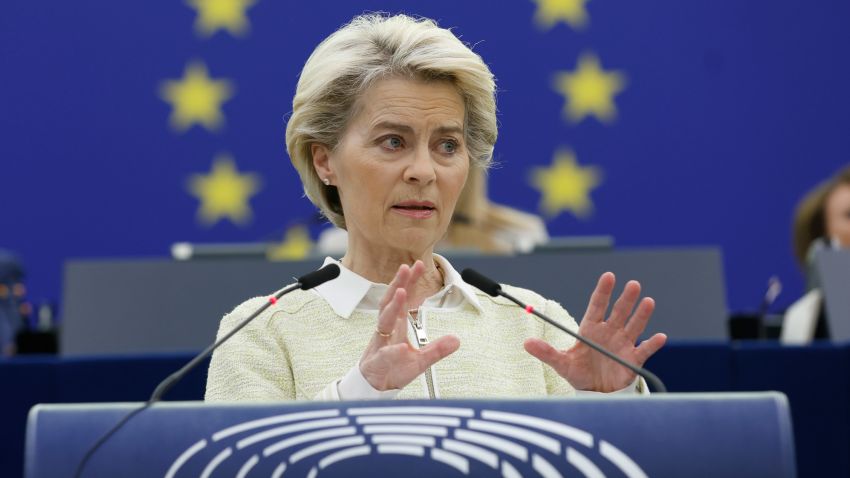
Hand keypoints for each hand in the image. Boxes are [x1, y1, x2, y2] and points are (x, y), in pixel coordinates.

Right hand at [359, 261, 460, 390]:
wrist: (375, 387)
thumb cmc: (393, 369)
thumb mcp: (421, 360)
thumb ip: (437, 349)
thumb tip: (457, 340)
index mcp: (397, 326)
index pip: (403, 299)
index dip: (408, 282)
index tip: (416, 265)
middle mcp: (387, 330)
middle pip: (390, 302)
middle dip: (398, 284)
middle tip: (406, 268)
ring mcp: (381, 344)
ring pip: (384, 321)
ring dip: (392, 307)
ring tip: (400, 292)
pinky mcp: (378, 362)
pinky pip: (385, 354)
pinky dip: (392, 351)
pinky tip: (400, 347)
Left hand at [524, 272, 666, 391]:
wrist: (594, 393)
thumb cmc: (578, 373)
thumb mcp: (561, 363)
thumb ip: (546, 352)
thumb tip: (526, 343)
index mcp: (591, 329)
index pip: (597, 305)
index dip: (603, 291)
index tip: (609, 276)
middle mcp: (609, 332)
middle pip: (618, 312)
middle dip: (625, 299)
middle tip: (633, 284)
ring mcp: (622, 344)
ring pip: (633, 326)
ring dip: (641, 315)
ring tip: (648, 301)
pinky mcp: (632, 360)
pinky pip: (644, 350)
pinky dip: (652, 344)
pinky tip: (660, 337)